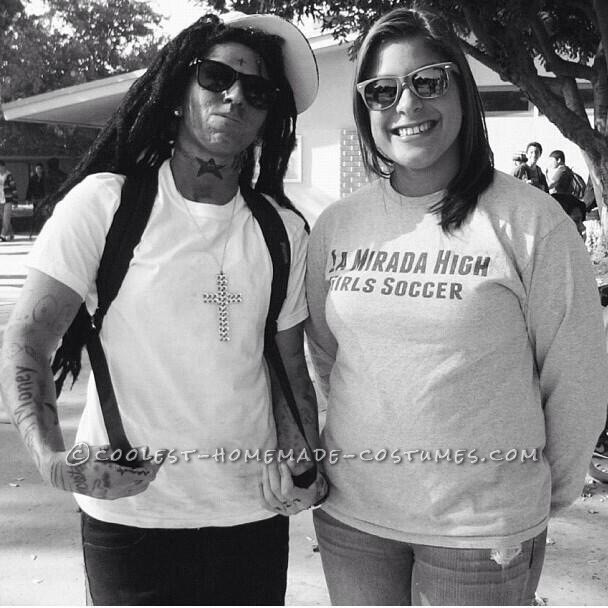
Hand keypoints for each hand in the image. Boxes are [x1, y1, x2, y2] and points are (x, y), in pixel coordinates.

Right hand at [41, 445, 165, 499]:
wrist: (62, 474)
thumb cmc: (81, 458)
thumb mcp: (99, 450)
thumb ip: (121, 452)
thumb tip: (141, 451)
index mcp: (114, 477)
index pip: (144, 474)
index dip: (155, 463)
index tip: (162, 453)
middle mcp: (115, 489)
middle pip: (144, 482)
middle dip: (153, 469)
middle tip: (157, 456)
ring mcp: (111, 495)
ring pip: (139, 488)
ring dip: (146, 476)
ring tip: (148, 462)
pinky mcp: (108, 496)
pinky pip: (130, 491)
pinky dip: (138, 481)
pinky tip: (137, 470)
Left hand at [260, 462, 328, 515]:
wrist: (313, 492)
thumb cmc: (313, 479)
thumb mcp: (311, 472)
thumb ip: (300, 468)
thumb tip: (288, 462)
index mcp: (305, 499)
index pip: (288, 491)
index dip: (283, 475)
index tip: (283, 462)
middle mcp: (294, 509)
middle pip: (276, 492)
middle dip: (272, 473)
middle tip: (271, 459)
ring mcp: (284, 511)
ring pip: (269, 497)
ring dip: (265, 479)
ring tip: (266, 465)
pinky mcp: (277, 510)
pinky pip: (264, 502)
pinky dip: (261, 489)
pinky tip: (260, 477)